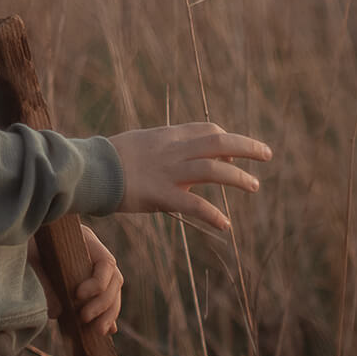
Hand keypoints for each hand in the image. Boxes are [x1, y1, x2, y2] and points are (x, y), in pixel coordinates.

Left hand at [27, 223, 123, 334]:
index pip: (106, 263)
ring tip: (98, 332)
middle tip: (84, 319)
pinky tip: (106, 331)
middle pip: (114, 280)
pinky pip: (106, 302)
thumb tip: (57, 312)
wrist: (20, 242)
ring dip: (108, 314)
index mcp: (86, 241)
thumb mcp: (31, 257)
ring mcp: (95, 271)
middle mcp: (95, 255)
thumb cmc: (27, 245)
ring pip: (113, 293)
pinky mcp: (90, 287)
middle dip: (104, 304)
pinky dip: (107, 316)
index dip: (98, 283)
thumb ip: (43, 282)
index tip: (78, 296)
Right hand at [108, 122, 271, 234]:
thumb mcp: (138, 143)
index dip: (225, 138)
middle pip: (218, 142)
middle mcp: (173, 150)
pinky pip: (193, 204)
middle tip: (267, 153)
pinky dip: (212, 214)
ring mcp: (168, 172)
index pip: (206, 130)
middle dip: (246, 146)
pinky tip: (226, 225)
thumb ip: (158, 148)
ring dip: (237, 177)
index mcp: (167, 136)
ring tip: (255, 186)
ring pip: (213, 170)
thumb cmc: (107, 159)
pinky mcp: (161, 195)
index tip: (234, 147)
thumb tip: (168, 155)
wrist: (89, 169)